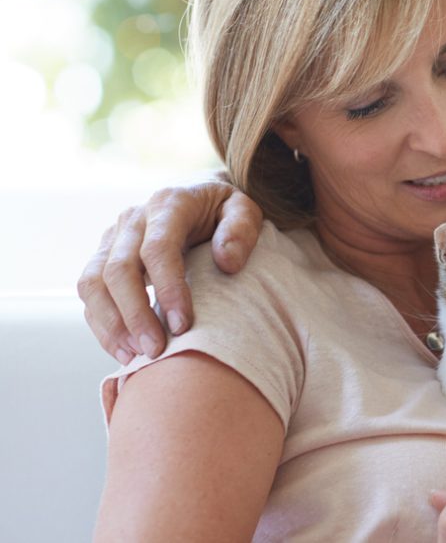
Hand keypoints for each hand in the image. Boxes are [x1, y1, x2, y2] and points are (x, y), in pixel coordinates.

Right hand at [77, 180, 262, 362]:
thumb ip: (241, 229)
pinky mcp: (101, 257)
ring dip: (111, 324)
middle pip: (118, 270)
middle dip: (135, 315)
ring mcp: (112, 238)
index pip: (158, 249)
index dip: (167, 289)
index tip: (182, 326)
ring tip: (137, 356)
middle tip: (156, 351)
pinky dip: (102, 325)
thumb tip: (227, 262)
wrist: (199, 199)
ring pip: (93, 283)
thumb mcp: (245, 209)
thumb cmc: (224, 212)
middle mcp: (133, 219)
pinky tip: (124, 351)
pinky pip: (89, 294)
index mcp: (168, 204)